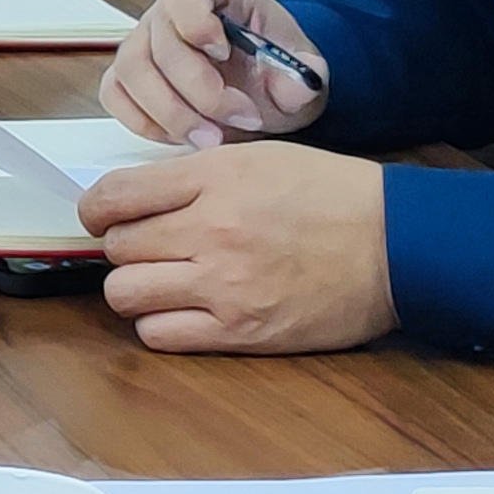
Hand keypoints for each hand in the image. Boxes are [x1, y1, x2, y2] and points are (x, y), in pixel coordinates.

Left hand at [79, 142, 397, 353]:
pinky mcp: (241, 331)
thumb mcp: (259, 159)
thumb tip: (137, 196)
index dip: (96, 209)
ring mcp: (223, 285)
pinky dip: (160, 324)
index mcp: (213, 179)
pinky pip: (159, 335)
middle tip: (149, 249)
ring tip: (162, 281)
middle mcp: (210, 231)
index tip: (101, 216)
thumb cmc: (331, 194)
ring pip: (126, 294)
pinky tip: (183, 311)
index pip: (114, 196)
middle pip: (116, 248)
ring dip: (135, 289)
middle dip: (124, 248)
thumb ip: (195, 174)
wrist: (396, 243)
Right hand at [98, 0, 328, 148]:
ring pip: (132, 72)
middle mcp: (168, 11)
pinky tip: (181, 135)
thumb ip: (304, 75)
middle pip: (159, 43)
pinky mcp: (128, 77)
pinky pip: (116, 95)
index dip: (195, 18)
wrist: (263, 87)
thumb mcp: (304, 69)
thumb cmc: (275, 66)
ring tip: (212, 138)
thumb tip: (294, 86)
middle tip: (241, 119)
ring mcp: (142, 42)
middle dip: (199, 91)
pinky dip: (145, 122)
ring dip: (171, 114)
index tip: (224, 51)